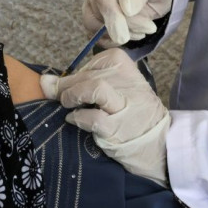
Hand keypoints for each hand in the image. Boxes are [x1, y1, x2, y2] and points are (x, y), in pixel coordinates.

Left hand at [40, 48, 169, 185]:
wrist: (161, 146)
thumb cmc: (134, 115)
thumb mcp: (120, 90)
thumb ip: (87, 83)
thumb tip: (46, 82)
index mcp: (128, 68)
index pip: (96, 62)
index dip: (80, 73)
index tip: (77, 85)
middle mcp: (128, 83)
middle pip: (88, 75)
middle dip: (68, 86)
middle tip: (62, 98)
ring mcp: (124, 106)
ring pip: (93, 87)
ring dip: (72, 95)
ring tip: (68, 104)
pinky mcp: (117, 129)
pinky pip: (92, 118)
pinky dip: (78, 118)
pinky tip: (74, 120)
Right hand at [83, 0, 176, 45]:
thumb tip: (126, 8)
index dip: (111, 13)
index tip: (123, 34)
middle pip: (98, 13)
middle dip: (125, 25)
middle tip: (149, 26)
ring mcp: (95, 4)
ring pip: (95, 27)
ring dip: (122, 34)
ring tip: (146, 28)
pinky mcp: (100, 19)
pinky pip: (100, 36)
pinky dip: (117, 40)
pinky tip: (137, 33)